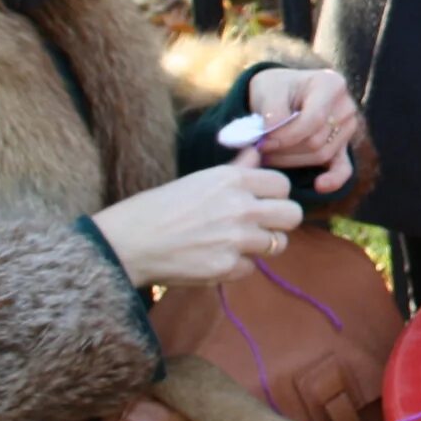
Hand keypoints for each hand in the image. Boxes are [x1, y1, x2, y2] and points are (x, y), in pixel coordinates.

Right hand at [93, 165, 301, 288]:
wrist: (128, 242)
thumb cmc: (158, 207)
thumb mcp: (198, 180)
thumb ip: (235, 170)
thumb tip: (257, 153)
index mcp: (233, 180)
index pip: (283, 185)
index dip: (274, 195)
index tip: (262, 201)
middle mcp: (240, 207)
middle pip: (292, 215)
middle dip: (280, 221)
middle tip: (262, 224)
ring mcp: (236, 240)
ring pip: (278, 244)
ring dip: (260, 245)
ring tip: (235, 242)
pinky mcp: (226, 267)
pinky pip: (251, 267)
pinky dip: (238, 265)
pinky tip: (215, 257)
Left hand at [243, 67, 360, 192]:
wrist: (281, 93)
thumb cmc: (275, 89)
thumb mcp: (268, 89)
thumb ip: (272, 110)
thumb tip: (272, 134)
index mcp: (331, 84)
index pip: (313, 119)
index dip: (286, 135)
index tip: (262, 142)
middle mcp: (346, 106)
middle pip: (316, 140)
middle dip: (285, 149)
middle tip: (260, 150)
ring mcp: (347, 128)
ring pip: (320, 155)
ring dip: (292, 161)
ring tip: (268, 157)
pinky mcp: (343, 147)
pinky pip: (343, 168)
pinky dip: (333, 180)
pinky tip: (319, 186)